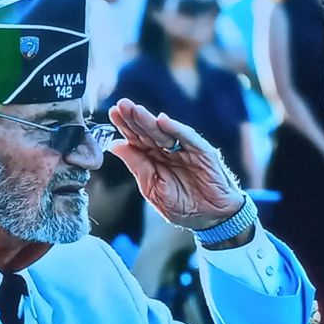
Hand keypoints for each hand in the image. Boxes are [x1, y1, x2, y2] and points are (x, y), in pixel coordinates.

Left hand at [108, 98, 243, 229]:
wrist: (211, 218)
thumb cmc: (183, 205)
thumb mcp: (153, 189)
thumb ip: (137, 166)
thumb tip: (115, 145)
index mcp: (153, 158)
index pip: (136, 138)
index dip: (124, 126)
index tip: (112, 113)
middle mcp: (167, 150)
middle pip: (147, 131)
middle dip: (133, 118)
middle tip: (121, 105)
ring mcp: (185, 149)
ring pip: (164, 132)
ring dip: (149, 120)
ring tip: (135, 110)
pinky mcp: (202, 152)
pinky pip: (188, 138)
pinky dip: (176, 129)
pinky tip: (162, 121)